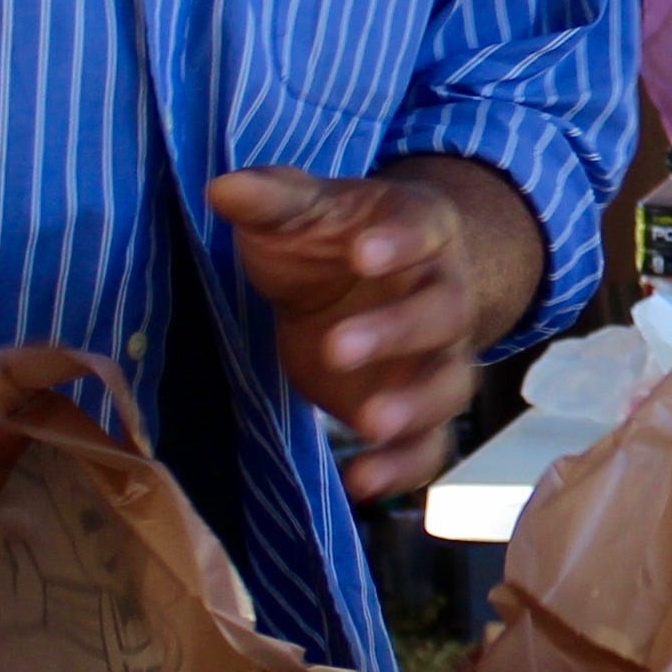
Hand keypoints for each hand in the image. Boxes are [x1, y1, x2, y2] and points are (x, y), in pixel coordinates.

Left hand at [208, 165, 497, 502]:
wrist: (365, 279)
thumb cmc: (333, 238)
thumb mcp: (302, 210)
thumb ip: (273, 199)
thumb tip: (223, 187)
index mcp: (420, 230)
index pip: (421, 229)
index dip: (399, 242)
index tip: (362, 253)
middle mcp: (444, 295)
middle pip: (441, 314)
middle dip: (395, 333)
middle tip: (337, 348)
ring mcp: (437, 358)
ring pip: (447, 384)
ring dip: (414, 407)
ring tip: (367, 423)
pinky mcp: (418, 411)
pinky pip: (429, 445)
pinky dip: (404, 468)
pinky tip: (361, 483)